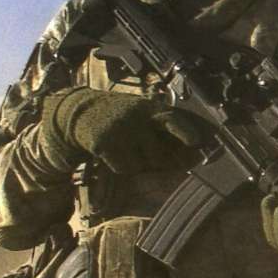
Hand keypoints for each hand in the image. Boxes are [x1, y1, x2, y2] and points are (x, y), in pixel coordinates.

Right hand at [35, 89, 193, 174]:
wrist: (81, 110)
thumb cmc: (122, 117)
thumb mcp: (143, 113)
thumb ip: (165, 127)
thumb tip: (193, 151)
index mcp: (151, 109)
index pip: (172, 119)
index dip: (185, 131)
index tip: (196, 142)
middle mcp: (136, 117)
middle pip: (159, 154)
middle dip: (158, 160)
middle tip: (146, 150)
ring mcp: (119, 130)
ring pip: (141, 165)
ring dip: (137, 162)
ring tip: (126, 146)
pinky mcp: (104, 143)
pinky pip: (123, 168)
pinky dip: (120, 166)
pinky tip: (113, 151)